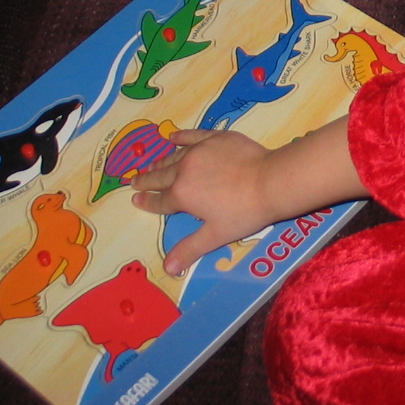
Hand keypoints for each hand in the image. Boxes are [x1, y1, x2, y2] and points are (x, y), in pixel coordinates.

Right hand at [130, 129, 275, 275]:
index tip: (135, 199)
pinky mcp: (214, 138)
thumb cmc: (243, 212)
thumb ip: (189, 249)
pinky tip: (173, 137)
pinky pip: (192, 135)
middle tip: (135, 181)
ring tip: (151, 165)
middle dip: (146, 181)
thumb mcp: (215, 235)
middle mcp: (184, 170)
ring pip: (173, 157)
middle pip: (161, 177)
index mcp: (182, 195)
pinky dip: (181, 137)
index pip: (160, 201)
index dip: (147, 202)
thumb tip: (167, 269)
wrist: (269, 181)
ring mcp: (199, 151)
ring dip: (160, 163)